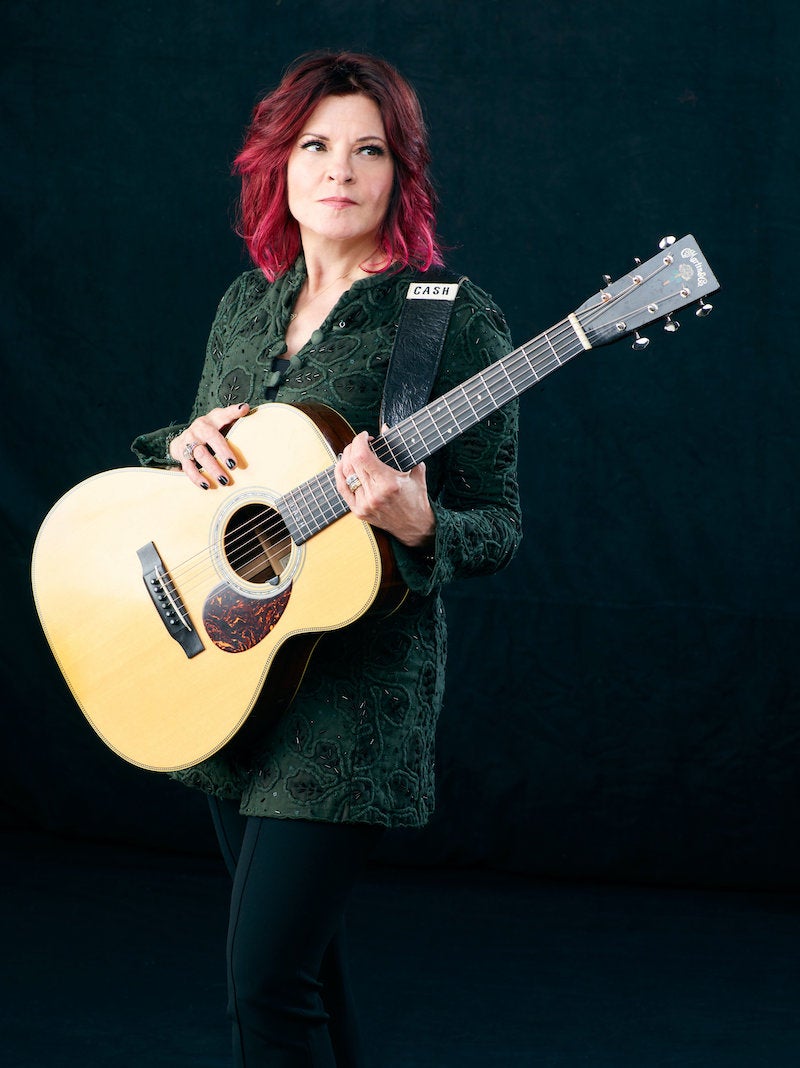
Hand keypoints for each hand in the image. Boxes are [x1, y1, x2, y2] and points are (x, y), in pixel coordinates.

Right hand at [169, 403, 249, 488]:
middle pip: (211, 438)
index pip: (224, 414)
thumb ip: (232, 417)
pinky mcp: (182, 455)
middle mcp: (199, 429)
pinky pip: (188, 468)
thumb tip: (245, 408)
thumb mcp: (220, 421)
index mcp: (211, 420)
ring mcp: (189, 442)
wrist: (185, 439)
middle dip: (222, 452)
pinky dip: (197, 478)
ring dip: (212, 469)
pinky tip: (206, 486)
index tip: (244, 409)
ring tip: (224, 481)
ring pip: (200, 455)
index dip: (233, 411)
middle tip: (233, 466)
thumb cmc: (210, 431)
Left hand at [335, 430, 435, 548]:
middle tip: (360, 442)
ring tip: (353, 452)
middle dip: (353, 447)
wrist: (415, 527)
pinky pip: (342, 488)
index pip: (362, 456)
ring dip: (346, 458)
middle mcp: (374, 495)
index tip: (365, 435)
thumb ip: (402, 448)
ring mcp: (364, 504)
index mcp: (388, 483)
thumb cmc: (417, 498)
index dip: (359, 441)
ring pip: (345, 474)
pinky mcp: (359, 511)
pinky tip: (343, 465)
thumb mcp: (415, 471)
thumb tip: (385, 428)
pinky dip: (340, 474)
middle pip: (352, 462)